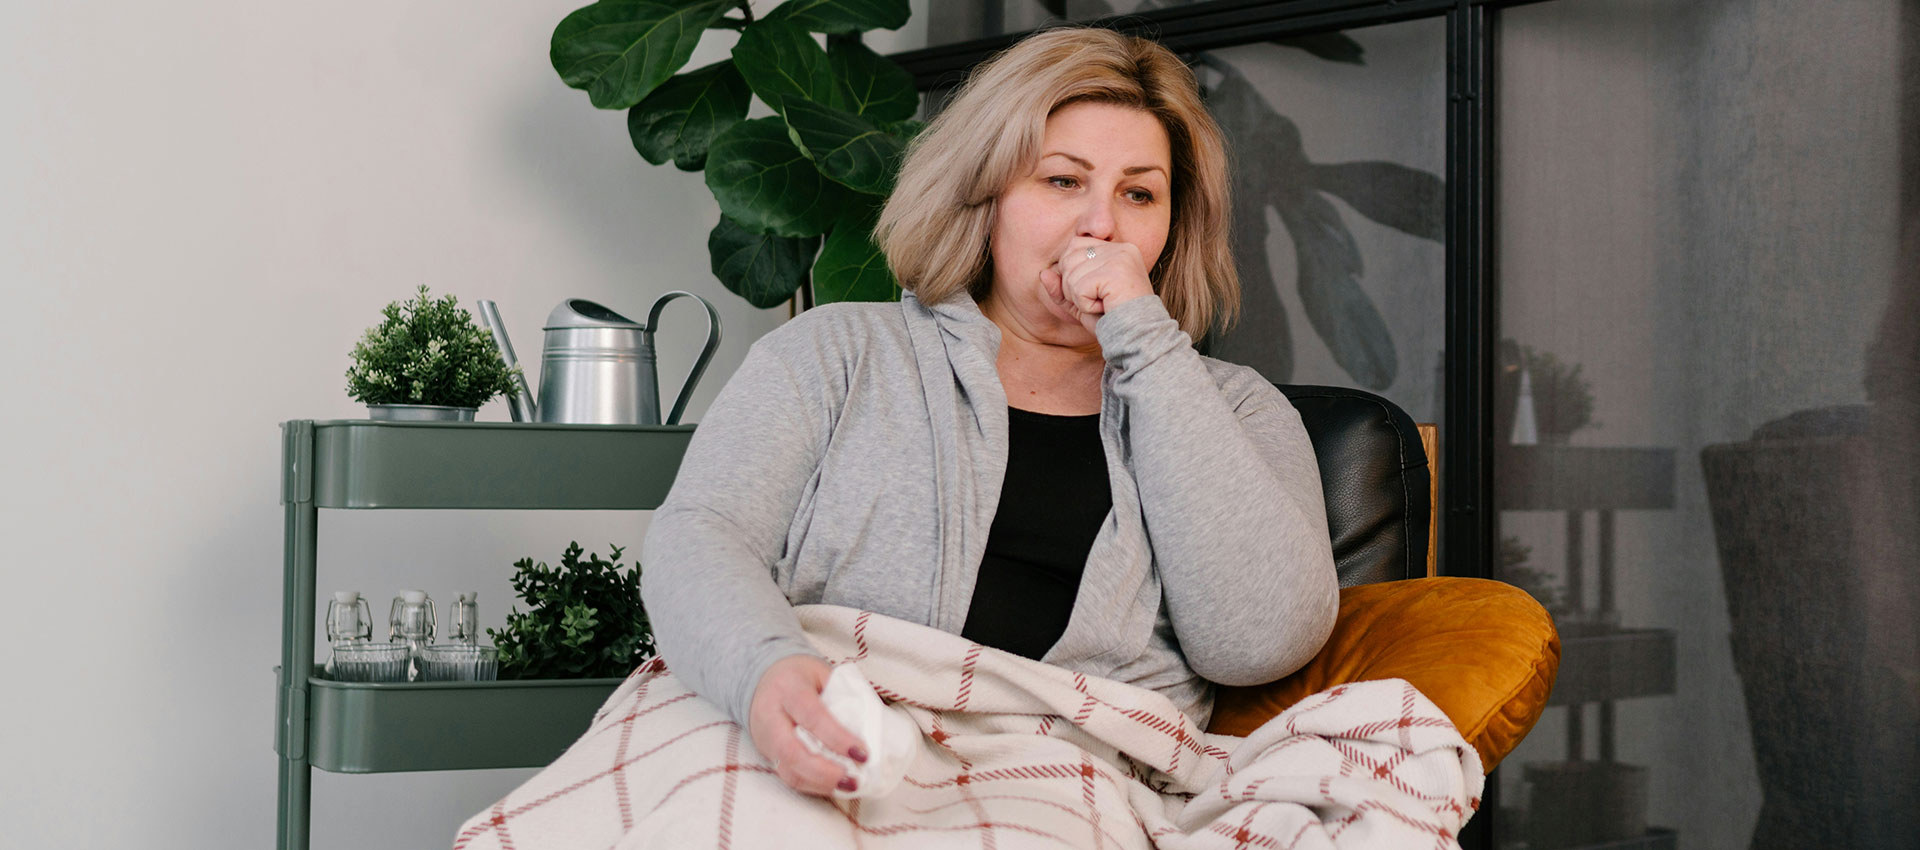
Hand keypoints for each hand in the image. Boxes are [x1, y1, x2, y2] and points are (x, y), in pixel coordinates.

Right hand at [747, 654, 868, 797]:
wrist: (761, 678)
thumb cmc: (799, 676)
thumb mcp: (822, 673)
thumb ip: (844, 694)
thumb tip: (871, 726)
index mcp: (788, 688)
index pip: (812, 716)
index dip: (838, 738)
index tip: (862, 753)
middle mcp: (771, 715)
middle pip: (792, 751)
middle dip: (824, 771)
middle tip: (853, 779)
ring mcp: (765, 738)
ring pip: (788, 769)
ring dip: (820, 783)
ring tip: (848, 786)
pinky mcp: (767, 754)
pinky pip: (787, 775)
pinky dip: (813, 785)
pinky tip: (834, 785)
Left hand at [1040, 236, 1157, 333]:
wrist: (1138, 338)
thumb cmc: (1112, 321)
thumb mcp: (1081, 303)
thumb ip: (1061, 288)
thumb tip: (1044, 273)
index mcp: (1118, 249)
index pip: (1075, 244)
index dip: (1073, 271)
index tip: (1095, 290)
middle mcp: (1121, 248)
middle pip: (1069, 257)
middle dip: (1073, 286)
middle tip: (1098, 301)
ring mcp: (1120, 258)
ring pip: (1071, 274)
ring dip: (1080, 298)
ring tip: (1102, 305)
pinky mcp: (1116, 272)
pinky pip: (1079, 288)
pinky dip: (1086, 305)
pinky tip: (1104, 308)